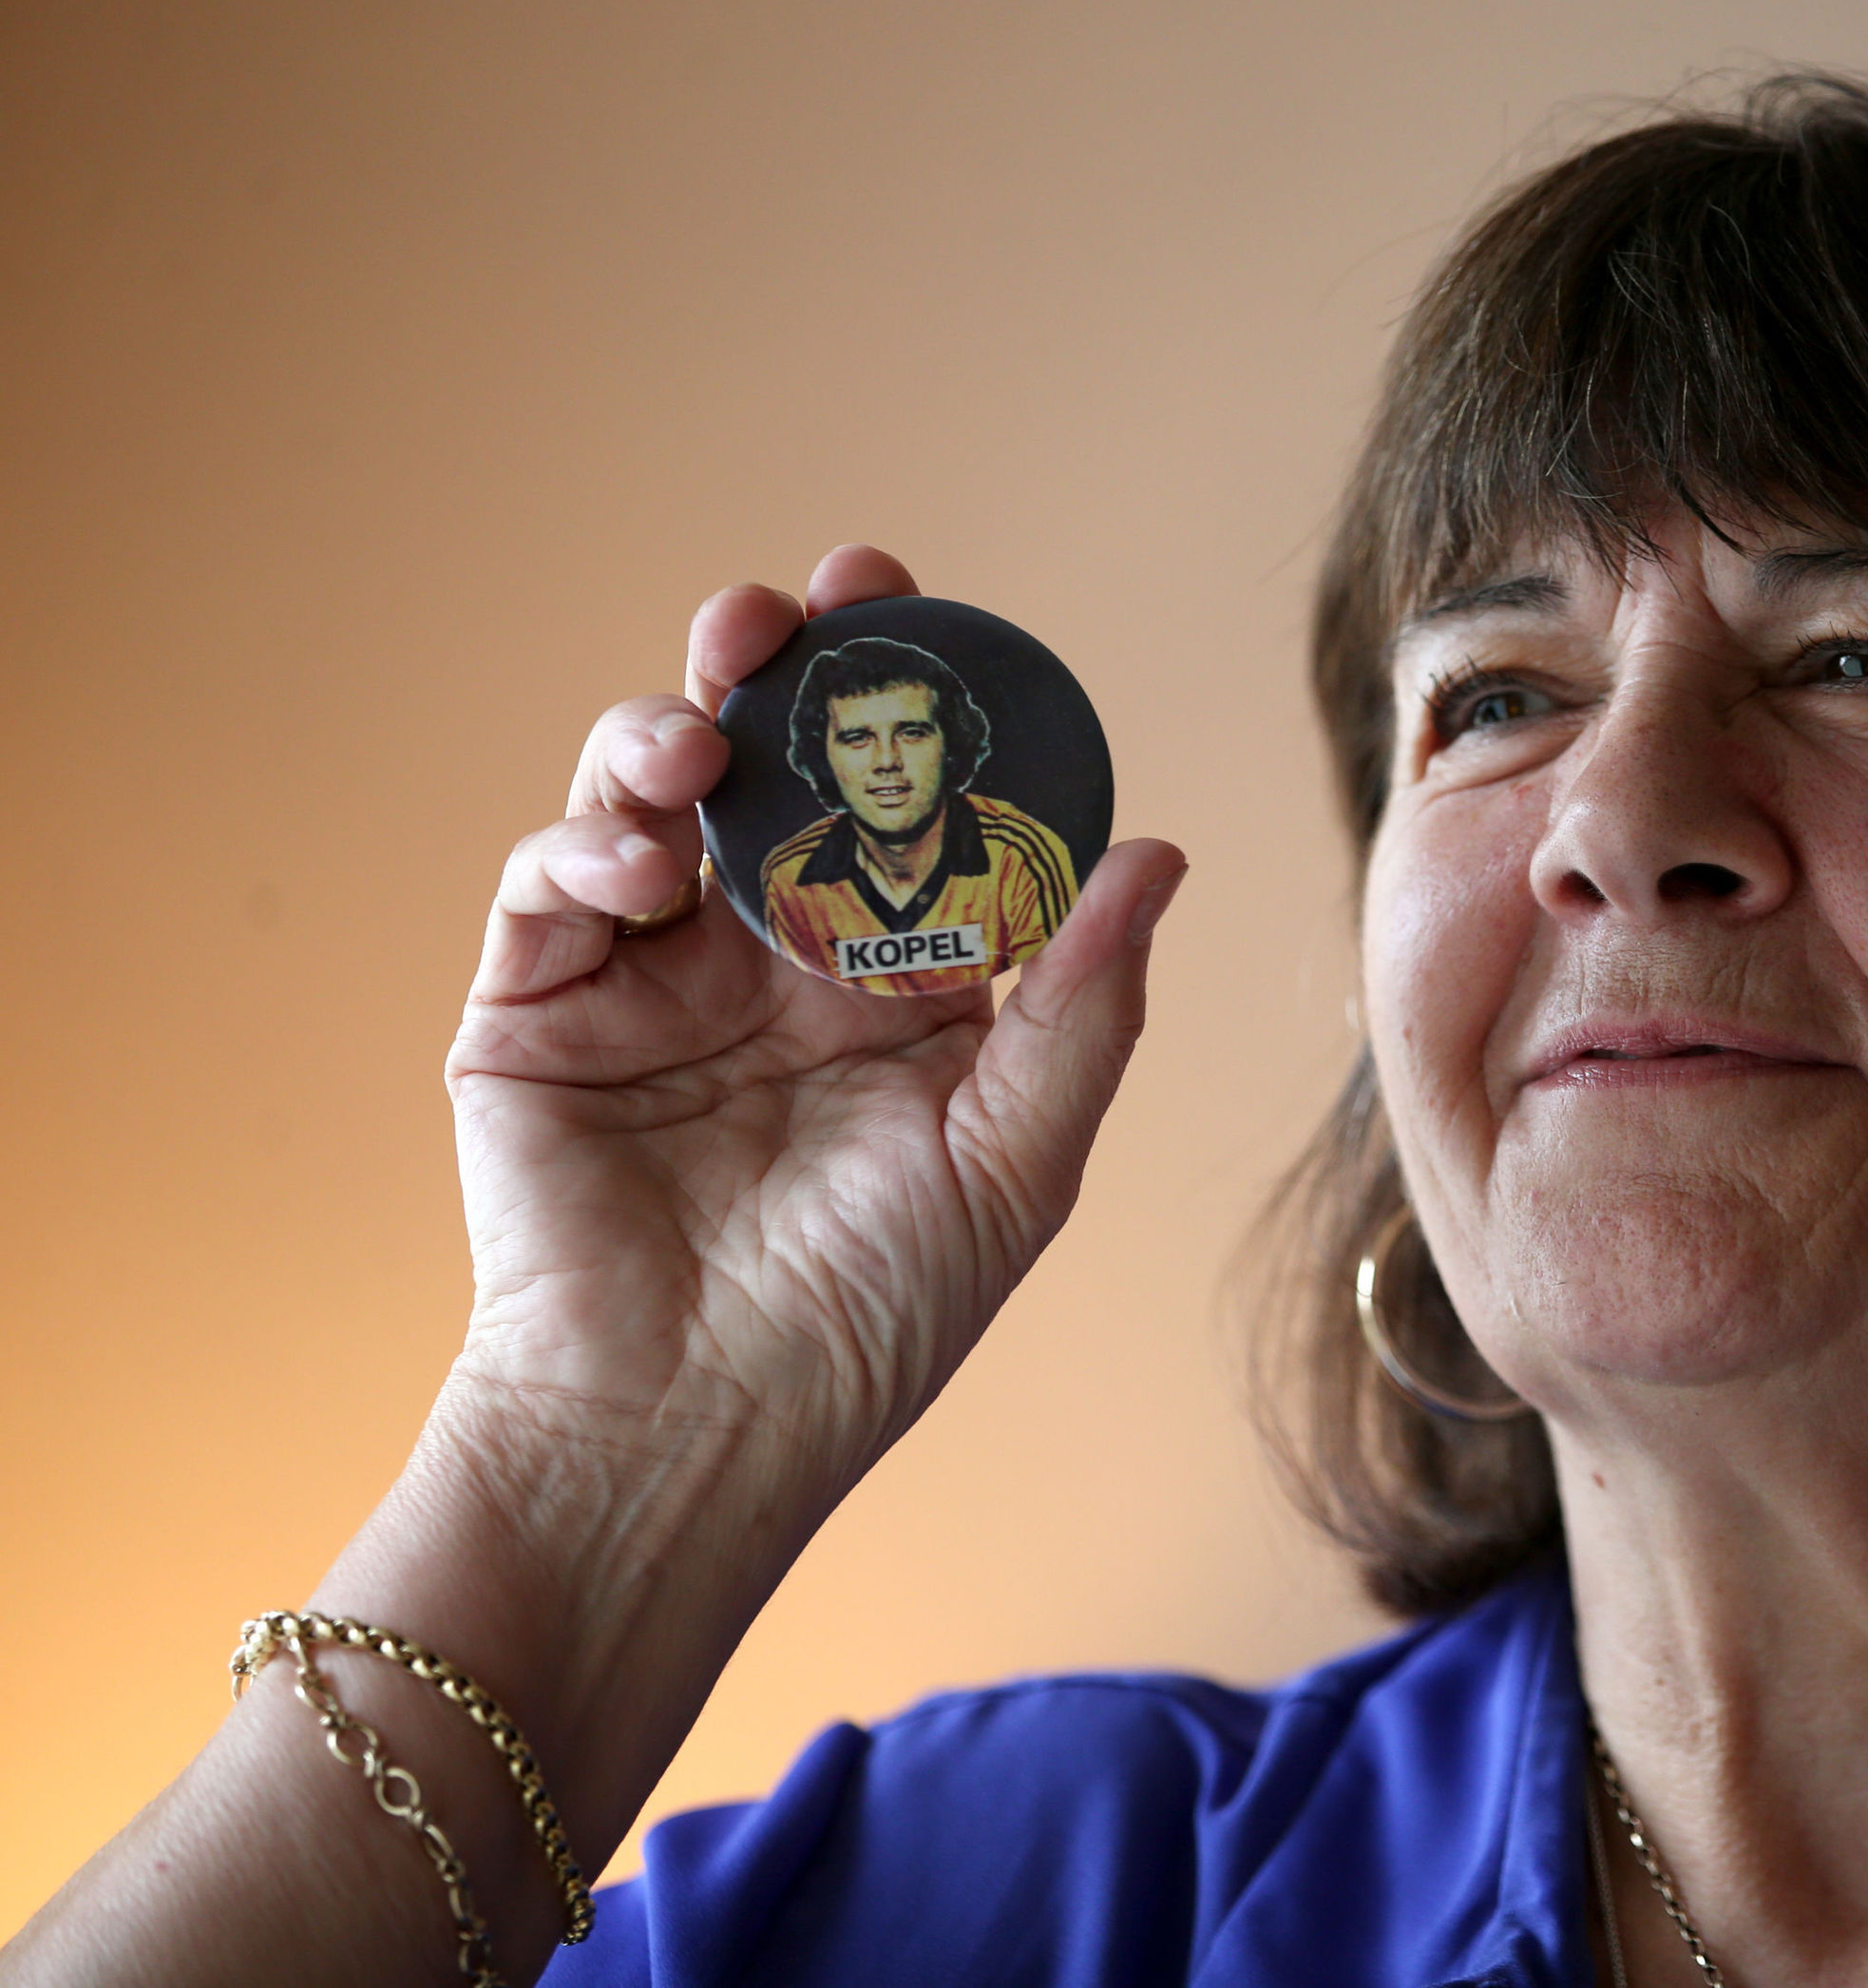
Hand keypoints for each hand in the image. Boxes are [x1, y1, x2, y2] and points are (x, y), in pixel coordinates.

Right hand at [444, 543, 1184, 1502]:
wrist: (693, 1435)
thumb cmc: (868, 1319)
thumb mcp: (1012, 1158)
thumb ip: (1080, 1004)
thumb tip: (1156, 851)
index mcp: (887, 983)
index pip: (900, 805)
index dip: (912, 708)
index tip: (931, 620)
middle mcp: (766, 959)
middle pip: (768, 766)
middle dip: (778, 669)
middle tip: (796, 608)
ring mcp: (646, 976)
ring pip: (649, 797)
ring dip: (668, 730)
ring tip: (703, 728)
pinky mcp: (535, 1012)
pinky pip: (550, 885)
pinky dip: (585, 846)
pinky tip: (641, 865)